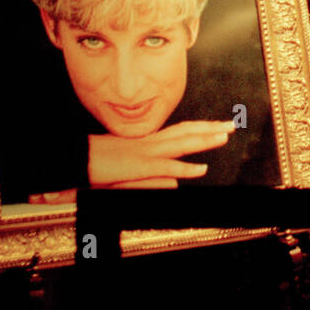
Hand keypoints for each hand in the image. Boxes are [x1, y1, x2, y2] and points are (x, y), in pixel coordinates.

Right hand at [87, 119, 237, 187]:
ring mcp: (146, 153)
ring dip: (204, 140)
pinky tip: (200, 169)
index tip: (218, 125)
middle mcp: (150, 143)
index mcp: (148, 142)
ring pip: (181, 144)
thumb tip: (174, 184)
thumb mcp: (130, 171)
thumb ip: (153, 178)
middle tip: (231, 125)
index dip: (201, 127)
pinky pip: (167, 167)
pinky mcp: (140, 167)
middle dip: (210, 128)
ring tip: (224, 137)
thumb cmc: (99, 166)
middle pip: (186, 132)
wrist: (77, 159)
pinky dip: (185, 168)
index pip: (180, 130)